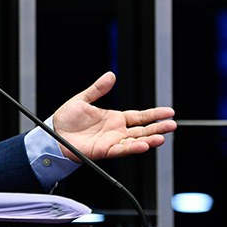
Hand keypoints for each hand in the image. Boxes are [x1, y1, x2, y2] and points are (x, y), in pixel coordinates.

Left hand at [53, 71, 176, 162]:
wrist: (54, 133)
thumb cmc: (67, 118)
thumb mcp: (83, 99)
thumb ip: (98, 89)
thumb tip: (110, 75)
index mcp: (114, 118)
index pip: (140, 116)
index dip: (154, 114)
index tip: (169, 112)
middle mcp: (116, 131)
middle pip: (142, 130)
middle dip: (158, 127)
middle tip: (173, 125)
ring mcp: (112, 141)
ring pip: (135, 141)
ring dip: (149, 139)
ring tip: (162, 137)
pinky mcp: (104, 150)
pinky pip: (121, 149)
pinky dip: (132, 148)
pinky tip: (144, 145)